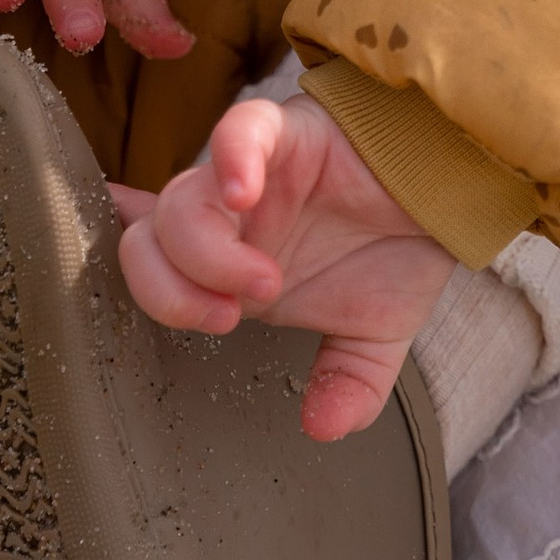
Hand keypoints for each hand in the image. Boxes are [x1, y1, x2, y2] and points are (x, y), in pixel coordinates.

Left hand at [113, 90, 455, 438]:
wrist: (448, 189)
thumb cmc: (397, 248)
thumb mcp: (371, 336)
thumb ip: (346, 383)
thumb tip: (326, 428)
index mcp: (229, 266)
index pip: (151, 266)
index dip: (129, 281)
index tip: (111, 312)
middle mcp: (226, 220)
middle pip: (144, 244)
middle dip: (169, 293)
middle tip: (228, 317)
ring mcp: (249, 175)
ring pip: (179, 202)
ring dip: (207, 255)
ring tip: (264, 283)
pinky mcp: (283, 132)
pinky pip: (236, 133)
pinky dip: (230, 160)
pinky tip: (246, 193)